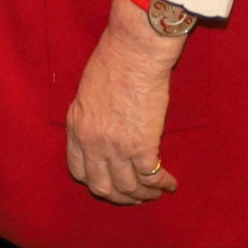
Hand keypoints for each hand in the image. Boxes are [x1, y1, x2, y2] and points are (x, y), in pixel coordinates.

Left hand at [64, 0, 183, 204]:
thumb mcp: (87, 92)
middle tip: (135, 195)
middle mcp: (92, 142)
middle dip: (120, 197)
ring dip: (144, 195)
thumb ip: (90, 117)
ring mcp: (116, 147)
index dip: (95, 181)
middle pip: (102, 187)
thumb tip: (102, 132)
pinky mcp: (142, 146)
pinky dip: (162, 185)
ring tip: (156, 192)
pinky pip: (150, 178)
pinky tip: (170, 183)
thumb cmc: (114, 60)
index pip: (78, 171)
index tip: (109, 183)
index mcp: (77, 127)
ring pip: (128, 188)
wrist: (134, 51)